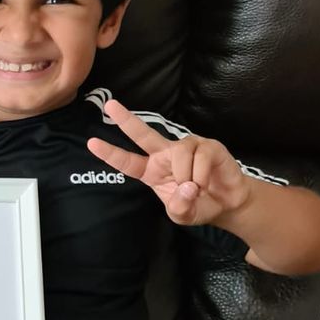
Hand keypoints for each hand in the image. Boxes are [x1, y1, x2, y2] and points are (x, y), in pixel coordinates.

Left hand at [86, 98, 249, 225]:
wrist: (227, 203)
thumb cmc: (199, 204)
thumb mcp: (182, 215)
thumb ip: (179, 207)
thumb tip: (186, 187)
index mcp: (152, 170)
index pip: (128, 162)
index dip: (110, 153)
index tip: (91, 143)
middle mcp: (166, 154)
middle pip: (143, 134)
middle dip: (126, 119)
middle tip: (109, 105)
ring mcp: (187, 146)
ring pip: (178, 154)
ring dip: (186, 176)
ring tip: (196, 187)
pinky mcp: (208, 145)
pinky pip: (199, 157)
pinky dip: (201, 175)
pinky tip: (206, 180)